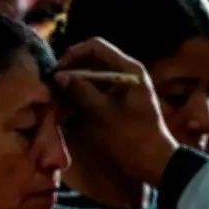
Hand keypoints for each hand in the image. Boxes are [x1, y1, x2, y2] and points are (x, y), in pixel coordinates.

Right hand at [55, 38, 177, 186]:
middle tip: (54, 84)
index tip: (58, 70)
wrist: (154, 162)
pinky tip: (70, 106)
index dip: (74, 54)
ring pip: (93, 75)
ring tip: (59, 96)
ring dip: (76, 83)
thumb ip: (81, 91)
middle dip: (72, 70)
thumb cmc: (131, 137)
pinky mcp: (120, 99)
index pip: (96, 46)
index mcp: (129, 69)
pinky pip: (97, 89)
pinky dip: (83, 94)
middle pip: (93, 59)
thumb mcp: (102, 113)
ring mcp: (124, 85)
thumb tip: (59, 75)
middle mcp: (127, 72)